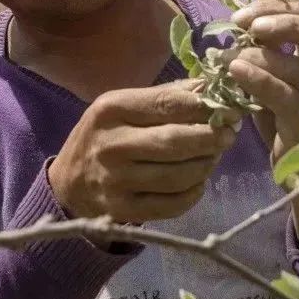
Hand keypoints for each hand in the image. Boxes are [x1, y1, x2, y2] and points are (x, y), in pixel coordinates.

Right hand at [48, 79, 235, 223]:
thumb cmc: (104, 135)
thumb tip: (213, 88)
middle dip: (211, 138)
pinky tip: (197, 181)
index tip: (228, 109)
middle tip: (229, 135)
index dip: (204, 107)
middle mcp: (111, 145)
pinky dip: (194, 192)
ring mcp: (116, 181)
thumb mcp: (123, 106)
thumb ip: (166, 96)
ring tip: (213, 156)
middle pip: (176, 141)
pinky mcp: (124, 210)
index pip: (168, 104)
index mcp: (111, 109)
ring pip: (179, 176)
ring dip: (206, 165)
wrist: (69, 182)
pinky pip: (173, 204)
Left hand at [227, 0, 298, 266]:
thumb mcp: (277, 90)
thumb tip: (234, 34)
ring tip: (227, 56)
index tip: (244, 14)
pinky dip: (258, 78)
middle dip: (285, 19)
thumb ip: (264, 61)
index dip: (280, 9)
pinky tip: (235, 71)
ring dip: (258, 54)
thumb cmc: (290, 132)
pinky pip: (286, 96)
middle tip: (248, 24)